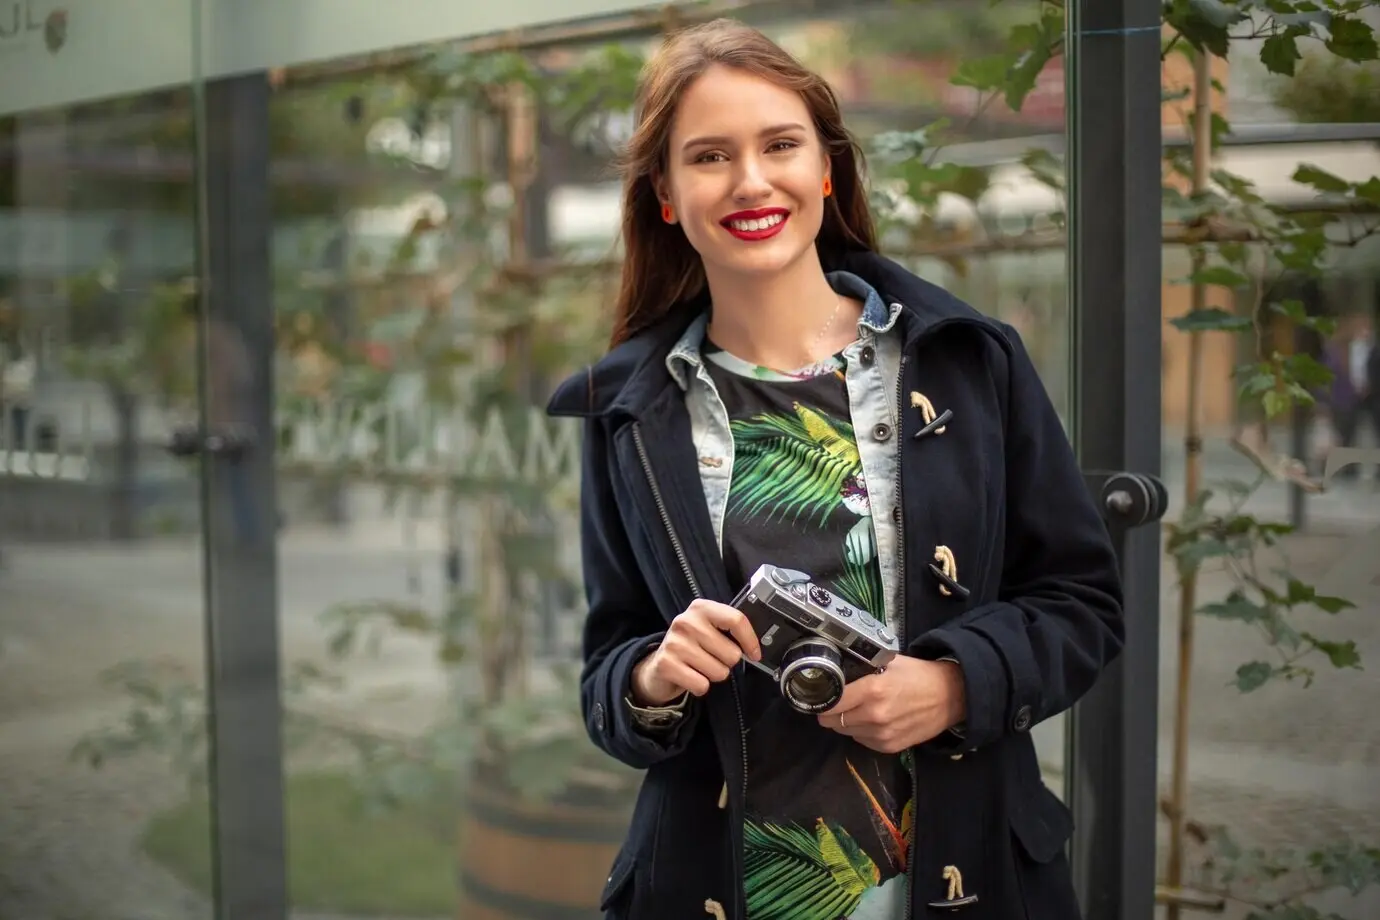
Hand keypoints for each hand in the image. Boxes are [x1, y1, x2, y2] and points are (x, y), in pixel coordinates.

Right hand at [631, 599, 761, 704]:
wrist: (659, 665)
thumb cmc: (692, 646)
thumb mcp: (709, 630)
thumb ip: (730, 631)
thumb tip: (754, 647)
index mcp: (701, 608)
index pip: (736, 620)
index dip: (750, 640)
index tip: (754, 654)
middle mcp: (686, 621)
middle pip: (731, 653)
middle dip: (727, 663)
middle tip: (712, 659)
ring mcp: (675, 642)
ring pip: (719, 672)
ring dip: (713, 675)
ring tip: (700, 667)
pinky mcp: (666, 664)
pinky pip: (702, 685)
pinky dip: (700, 686)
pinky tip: (690, 677)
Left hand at [816, 656, 965, 753]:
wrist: (950, 697)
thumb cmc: (918, 675)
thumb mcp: (888, 662)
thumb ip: (862, 668)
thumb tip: (836, 670)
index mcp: (872, 690)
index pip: (831, 702)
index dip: (822, 698)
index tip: (819, 694)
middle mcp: (874, 716)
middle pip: (833, 721)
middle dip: (830, 712)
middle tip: (836, 702)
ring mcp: (882, 734)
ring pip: (845, 732)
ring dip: (845, 722)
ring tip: (857, 709)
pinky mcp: (889, 747)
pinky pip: (861, 741)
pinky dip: (861, 732)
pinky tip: (871, 720)